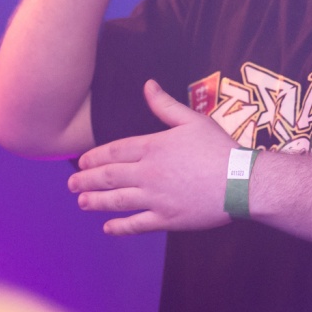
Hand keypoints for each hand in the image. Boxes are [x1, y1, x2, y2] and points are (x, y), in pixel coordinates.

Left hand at [68, 79, 236, 234]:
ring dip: (96, 202)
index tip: (81, 162)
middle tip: (71, 184)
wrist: (240, 182)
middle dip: (87, 180)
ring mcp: (156, 198)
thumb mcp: (192, 119)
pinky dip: (120, 227)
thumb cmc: (219, 148)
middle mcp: (148, 173)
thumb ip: (165, 105)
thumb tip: (148, 84)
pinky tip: (107, 227)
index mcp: (153, 147)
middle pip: (109, 176)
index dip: (95, 157)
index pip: (114, 151)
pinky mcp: (167, 219)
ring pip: (117, 201)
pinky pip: (137, 224)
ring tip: (81, 202)